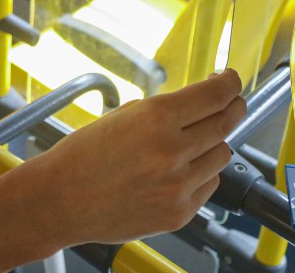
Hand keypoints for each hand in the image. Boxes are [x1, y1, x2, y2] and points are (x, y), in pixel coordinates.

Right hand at [23, 68, 245, 246]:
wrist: (61, 200)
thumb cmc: (84, 156)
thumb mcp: (124, 116)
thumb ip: (166, 111)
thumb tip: (201, 103)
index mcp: (156, 118)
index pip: (216, 95)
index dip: (232, 84)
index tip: (233, 81)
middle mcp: (172, 151)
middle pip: (226, 122)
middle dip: (233, 108)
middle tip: (232, 104)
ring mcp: (178, 186)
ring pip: (222, 155)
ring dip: (213, 145)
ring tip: (189, 146)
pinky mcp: (179, 213)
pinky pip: (209, 185)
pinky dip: (200, 175)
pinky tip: (176, 173)